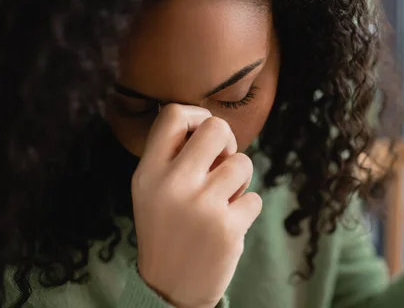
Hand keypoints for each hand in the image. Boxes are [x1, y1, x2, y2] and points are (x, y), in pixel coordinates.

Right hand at [131, 105, 261, 307]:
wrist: (170, 289)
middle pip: (217, 129)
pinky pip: (255, 198)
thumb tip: (210, 123)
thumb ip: (172, 156)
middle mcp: (172, 184)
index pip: (173, 114)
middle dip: (228, 143)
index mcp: (148, 172)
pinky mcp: (227, 228)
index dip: (197, 116)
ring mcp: (201, 206)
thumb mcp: (151, 190)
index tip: (203, 137)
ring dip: (240, 181)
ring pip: (243, 163)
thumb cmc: (168, 229)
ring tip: (223, 201)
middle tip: (222, 164)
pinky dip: (247, 210)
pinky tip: (228, 225)